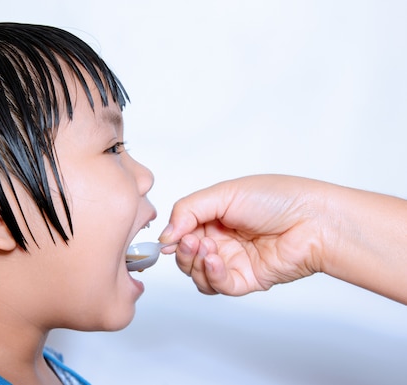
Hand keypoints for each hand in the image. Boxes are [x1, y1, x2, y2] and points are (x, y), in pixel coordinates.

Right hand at [159, 175, 326, 295]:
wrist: (313, 220)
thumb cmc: (277, 198)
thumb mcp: (223, 193)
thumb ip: (187, 211)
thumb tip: (165, 236)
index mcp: (215, 216)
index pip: (182, 231)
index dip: (174, 236)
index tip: (171, 236)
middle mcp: (222, 239)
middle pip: (186, 256)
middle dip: (183, 251)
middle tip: (191, 241)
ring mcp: (233, 260)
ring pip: (197, 274)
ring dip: (195, 263)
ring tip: (207, 248)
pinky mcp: (246, 279)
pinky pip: (218, 286)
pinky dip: (212, 275)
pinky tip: (216, 261)